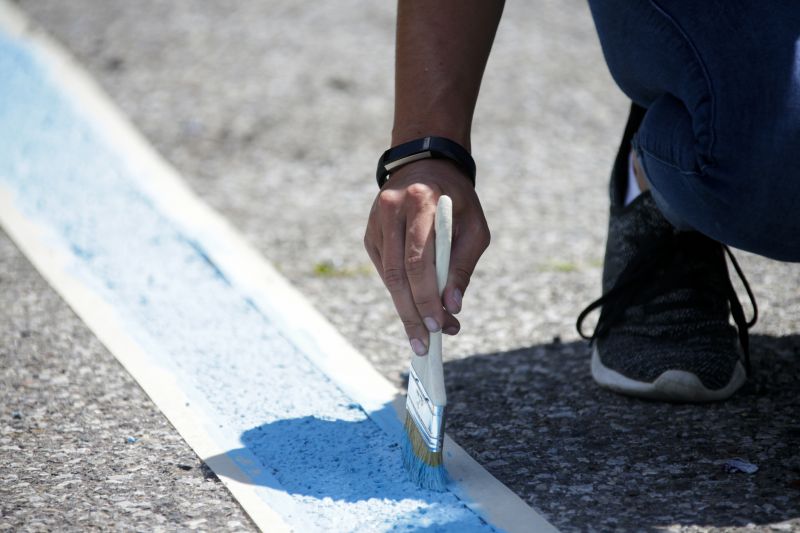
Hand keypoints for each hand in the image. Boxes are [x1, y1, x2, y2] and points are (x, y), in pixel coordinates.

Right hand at [364, 159, 490, 354]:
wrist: (427, 165)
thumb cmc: (457, 200)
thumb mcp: (474, 227)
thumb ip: (462, 265)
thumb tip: (452, 307)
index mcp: (422, 202)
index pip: (420, 259)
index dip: (427, 297)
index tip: (438, 325)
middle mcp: (392, 209)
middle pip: (399, 274)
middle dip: (413, 313)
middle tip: (425, 345)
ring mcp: (377, 221)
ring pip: (389, 276)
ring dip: (406, 309)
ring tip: (423, 335)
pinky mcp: (370, 233)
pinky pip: (385, 270)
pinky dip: (400, 293)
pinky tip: (414, 306)